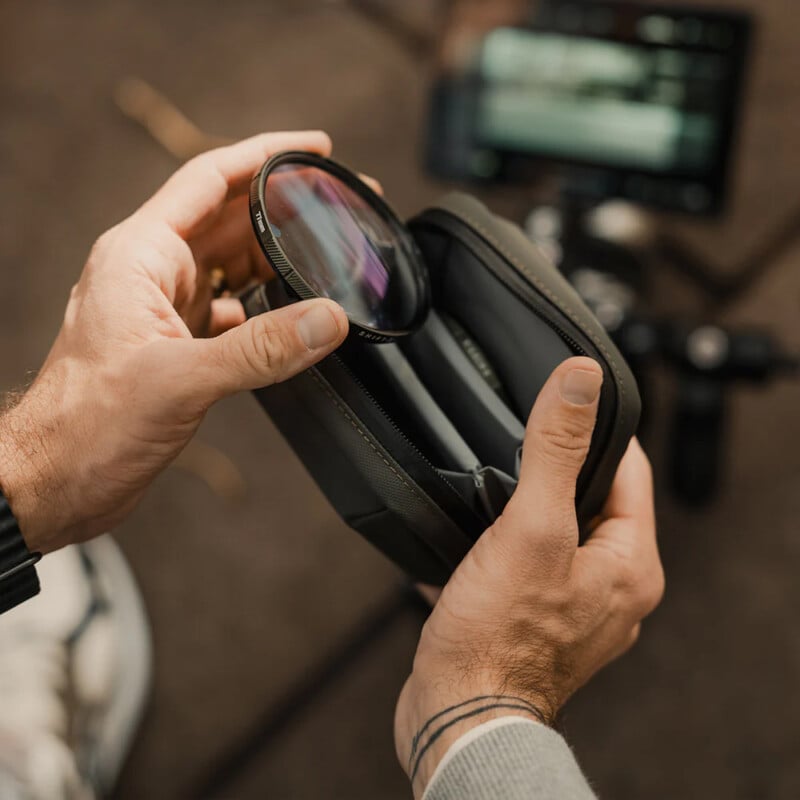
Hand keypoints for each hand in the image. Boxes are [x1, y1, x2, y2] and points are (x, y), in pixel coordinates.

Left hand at [0, 131, 348, 553]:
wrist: (54, 479)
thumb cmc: (85, 424)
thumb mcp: (178, 380)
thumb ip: (259, 349)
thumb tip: (326, 319)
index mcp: (141, 256)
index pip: (209, 180)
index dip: (265, 155)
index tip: (314, 147)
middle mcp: (152, 273)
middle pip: (229, 219)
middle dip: (285, 207)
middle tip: (337, 203)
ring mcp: (163, 309)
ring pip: (233, 265)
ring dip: (278, 257)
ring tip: (327, 253)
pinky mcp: (175, 345)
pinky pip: (231, 310)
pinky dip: (265, 308)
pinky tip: (294, 317)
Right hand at [395, 357, 663, 795]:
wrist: (456, 714)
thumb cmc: (497, 638)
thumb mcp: (531, 526)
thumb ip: (556, 449)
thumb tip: (581, 381)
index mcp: (631, 563)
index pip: (630, 469)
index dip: (596, 430)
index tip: (563, 405)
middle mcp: (613, 587)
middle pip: (590, 499)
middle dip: (550, 472)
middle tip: (513, 454)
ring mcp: (574, 607)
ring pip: (552, 531)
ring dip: (519, 510)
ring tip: (487, 497)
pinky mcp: (536, 621)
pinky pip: (524, 563)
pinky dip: (499, 547)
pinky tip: (471, 542)